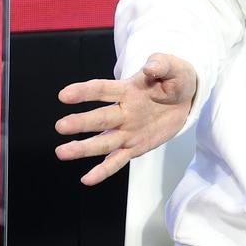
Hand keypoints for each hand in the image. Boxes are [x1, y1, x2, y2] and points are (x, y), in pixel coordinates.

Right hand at [55, 53, 197, 185]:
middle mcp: (123, 112)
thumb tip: (150, 66)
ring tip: (61, 153)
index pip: (103, 90)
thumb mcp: (174, 68)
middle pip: (101, 118)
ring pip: (104, 142)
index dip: (85, 92)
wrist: (185, 100)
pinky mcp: (135, 147)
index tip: (64, 95)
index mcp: (128, 90)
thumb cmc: (175, 80)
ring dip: (83, 148)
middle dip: (81, 122)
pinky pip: (118, 160)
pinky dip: (103, 170)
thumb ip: (162, 65)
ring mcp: (127, 131)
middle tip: (60, 126)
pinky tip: (87, 180)